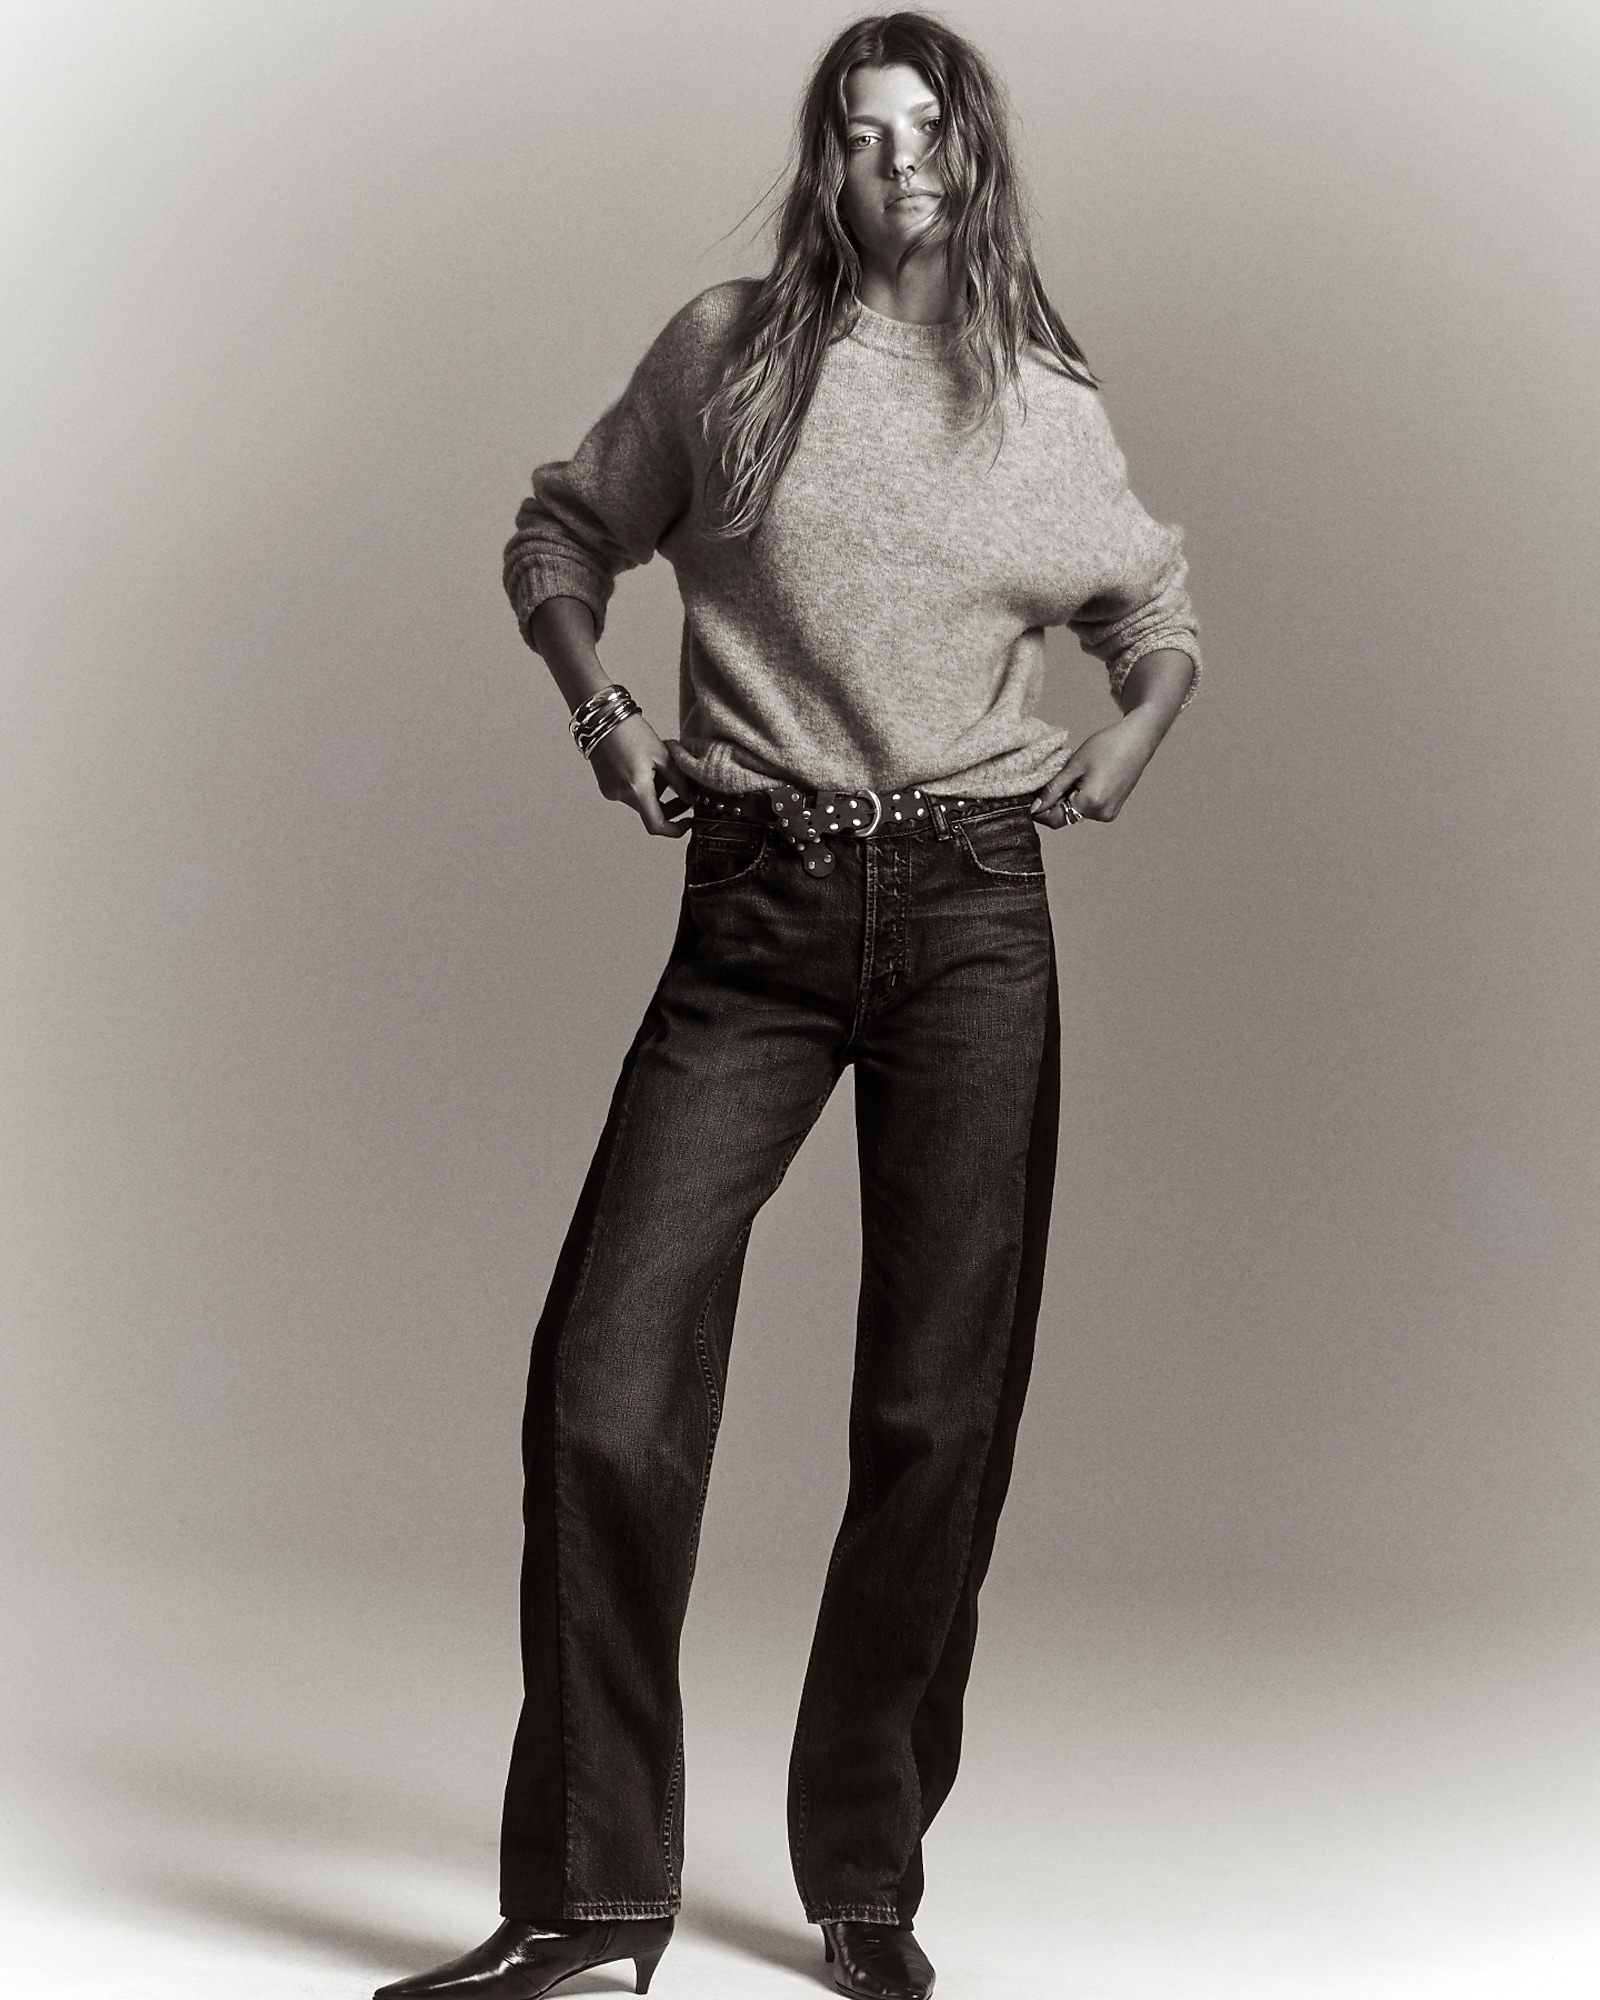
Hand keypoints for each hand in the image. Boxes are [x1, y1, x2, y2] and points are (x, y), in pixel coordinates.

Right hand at [588, 712, 694, 836]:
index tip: (688, 822)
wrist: (601, 717)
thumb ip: (678, 780)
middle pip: (650, 812)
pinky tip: (646, 767)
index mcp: (636, 788)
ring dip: (656, 794)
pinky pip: (630, 794)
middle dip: (669, 805)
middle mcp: (620, 795)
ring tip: (661, 769)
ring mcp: (611, 791)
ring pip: (641, 802)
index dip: (676, 829)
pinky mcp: (607, 786)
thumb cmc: (630, 730)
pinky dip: (642, 787)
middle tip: (684, 792)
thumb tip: (689, 797)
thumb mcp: (662, 754)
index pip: (657, 825)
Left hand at [1031, 710, 1163, 827]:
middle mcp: (1101, 814)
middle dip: (1053, 802)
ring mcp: (1109, 813)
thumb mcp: (1074, 766)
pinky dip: (1080, 798)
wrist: (1137, 739)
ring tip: (1072, 775)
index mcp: (1091, 803)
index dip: (1039, 810)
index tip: (1029, 797)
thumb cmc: (1108, 746)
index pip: (1054, 818)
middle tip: (1051, 779)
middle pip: (1065, 816)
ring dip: (1067, 799)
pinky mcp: (1113, 808)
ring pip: (1076, 812)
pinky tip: (1084, 779)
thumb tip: (1035, 807)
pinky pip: (1088, 808)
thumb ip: (1053, 790)